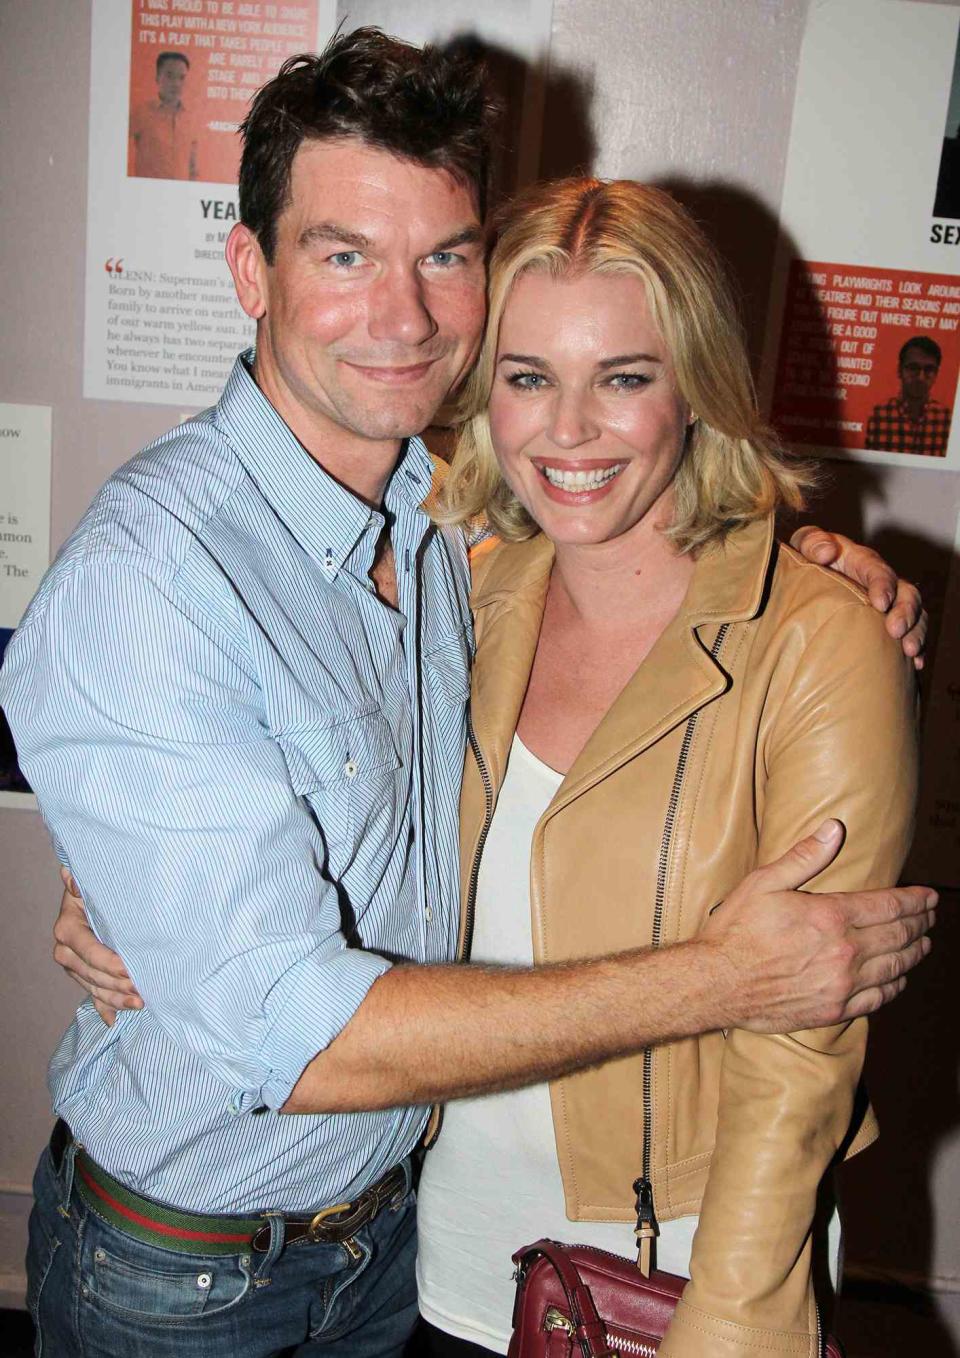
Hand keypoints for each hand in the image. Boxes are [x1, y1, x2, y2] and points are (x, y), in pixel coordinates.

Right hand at [53, 868, 141, 1025]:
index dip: (110, 963)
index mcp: (68, 930)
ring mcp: (74, 967)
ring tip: (140, 1003)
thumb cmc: (97, 890)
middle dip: (119, 984)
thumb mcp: (91, 885)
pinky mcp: (83, 976)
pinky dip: (105, 1008)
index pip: (90, 952)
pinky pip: (93, 996)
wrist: (92, 898)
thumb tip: (71, 876)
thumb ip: (80, 883)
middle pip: (93, 974)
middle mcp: (66, 951)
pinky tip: (115, 1020)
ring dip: (117, 998)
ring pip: (95, 988)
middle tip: (144, 989)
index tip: (131, 969)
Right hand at [702, 820, 935, 1030]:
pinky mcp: (833, 1009)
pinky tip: (900, 979)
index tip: (929, 896)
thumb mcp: (764, 883)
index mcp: (830, 917)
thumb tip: (834, 829)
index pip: (889, 907)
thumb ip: (804, 857)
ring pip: (894, 968)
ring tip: (924, 943)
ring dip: (914, 953)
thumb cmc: (736, 930)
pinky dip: (895, 986)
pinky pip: (877, 999)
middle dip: (920, 924)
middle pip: (898, 936)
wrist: (716, 983)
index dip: (915, 900)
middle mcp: (844, 952)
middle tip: (932, 916)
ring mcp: (841, 984)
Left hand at [791, 525, 926, 668]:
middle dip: (906, 612)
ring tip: (911, 652)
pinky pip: (909, 634)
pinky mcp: (886, 624)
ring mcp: (888, 604)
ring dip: (916, 632)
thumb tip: (827, 551)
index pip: (878, 570)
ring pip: (915, 615)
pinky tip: (915, 665)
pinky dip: (916, 648)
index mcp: (861, 561)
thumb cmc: (804, 561)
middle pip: (906, 593)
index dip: (883, 585)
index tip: (880, 603)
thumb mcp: (802, 546)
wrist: (804, 579)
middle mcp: (881, 582)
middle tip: (896, 632)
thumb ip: (811, 541)